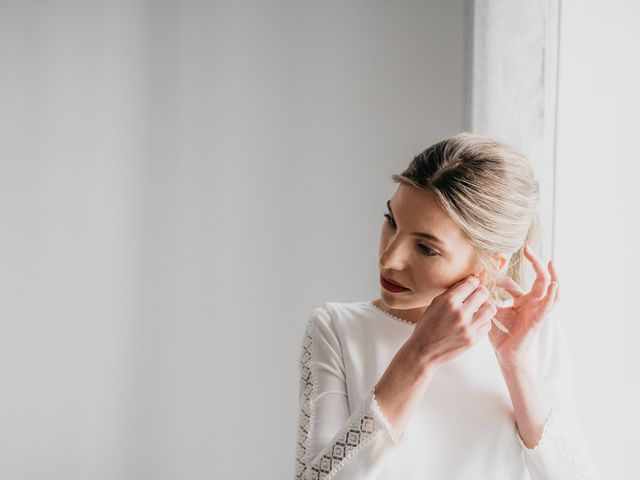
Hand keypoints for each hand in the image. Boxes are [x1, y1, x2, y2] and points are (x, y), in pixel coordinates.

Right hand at [407, 275, 496, 367]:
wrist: (424, 351)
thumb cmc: (427, 326)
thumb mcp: (434, 304)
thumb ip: (451, 293)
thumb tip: (468, 281)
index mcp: (448, 302)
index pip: (471, 283)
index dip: (473, 281)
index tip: (473, 283)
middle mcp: (460, 313)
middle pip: (483, 293)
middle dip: (481, 291)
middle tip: (478, 294)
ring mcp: (468, 328)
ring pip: (490, 308)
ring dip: (486, 306)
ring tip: (479, 308)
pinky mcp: (473, 340)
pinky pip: (487, 325)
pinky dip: (483, 321)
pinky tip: (475, 321)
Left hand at [486, 245, 559, 369]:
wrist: (507, 355)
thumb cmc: (501, 335)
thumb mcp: (491, 312)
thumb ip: (486, 298)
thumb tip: (475, 284)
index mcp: (521, 301)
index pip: (512, 284)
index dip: (499, 278)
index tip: (486, 275)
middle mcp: (532, 303)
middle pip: (540, 279)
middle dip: (535, 263)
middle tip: (528, 249)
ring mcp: (538, 311)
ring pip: (551, 290)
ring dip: (552, 276)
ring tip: (551, 263)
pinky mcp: (539, 320)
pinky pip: (549, 306)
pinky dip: (553, 295)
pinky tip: (554, 286)